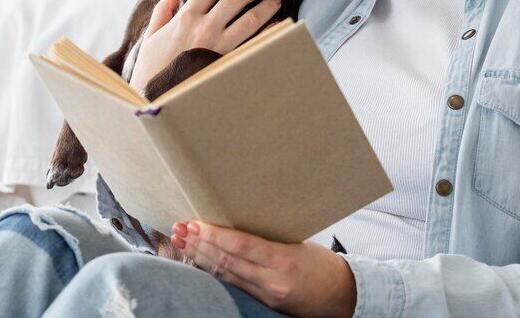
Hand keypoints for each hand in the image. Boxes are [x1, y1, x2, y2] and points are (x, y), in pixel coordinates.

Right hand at [129, 0, 281, 92]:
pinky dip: (270, 33)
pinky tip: (279, 26)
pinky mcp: (229, 63)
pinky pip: (255, 45)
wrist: (157, 99)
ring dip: (266, 6)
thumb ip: (163, 10)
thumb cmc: (152, 69)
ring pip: (251, 19)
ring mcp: (219, 46)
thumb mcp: (151, 36)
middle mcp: (205, 28)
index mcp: (186, 17)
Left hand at [170, 220, 356, 316]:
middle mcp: (271, 280)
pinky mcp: (263, 302)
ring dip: (200, 256)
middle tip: (178, 228)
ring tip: (181, 241)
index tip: (195, 223)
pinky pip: (233, 284)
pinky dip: (214, 270)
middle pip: (227, 261)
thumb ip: (270, 235)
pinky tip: (200, 259)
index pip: (241, 246)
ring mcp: (265, 294)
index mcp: (283, 259)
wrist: (341, 295)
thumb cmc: (323, 263)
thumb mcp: (299, 242)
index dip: (215, 235)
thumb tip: (240, 217)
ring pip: (225, 274)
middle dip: (199, 243)